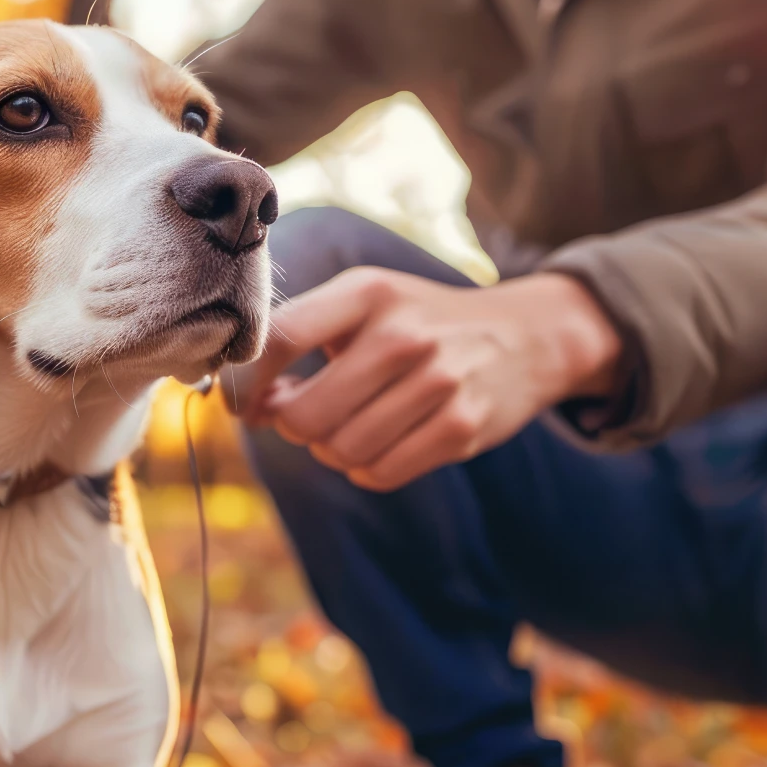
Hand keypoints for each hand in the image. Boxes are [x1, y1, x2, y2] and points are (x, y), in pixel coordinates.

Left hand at [238, 269, 621, 490]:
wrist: (524, 336)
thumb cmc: (419, 322)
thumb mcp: (366, 303)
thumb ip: (302, 337)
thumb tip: (248, 403)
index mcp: (368, 292)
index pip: (282, 337)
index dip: (246, 381)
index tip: (242, 402)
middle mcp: (403, 334)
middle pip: (304, 414)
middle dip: (292, 426)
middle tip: (305, 415)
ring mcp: (438, 382)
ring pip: (338, 450)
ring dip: (330, 450)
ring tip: (346, 427)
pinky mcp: (462, 427)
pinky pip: (379, 473)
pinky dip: (366, 469)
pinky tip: (377, 445)